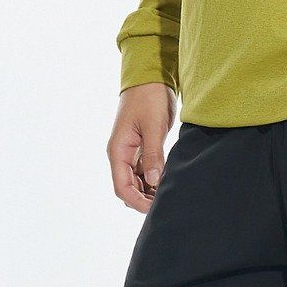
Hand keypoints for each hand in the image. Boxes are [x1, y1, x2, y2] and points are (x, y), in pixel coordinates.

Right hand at [109, 82, 176, 211]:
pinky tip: (166, 182)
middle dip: (143, 200)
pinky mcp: (140, 149)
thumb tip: (152, 182)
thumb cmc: (149, 98)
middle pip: (127, 188)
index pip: (122, 187)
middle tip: (165, 203)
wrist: (150, 78)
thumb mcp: (153, 127)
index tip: (155, 208)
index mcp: (118, 151)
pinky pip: (143, 172)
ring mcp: (130, 153)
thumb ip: (152, 155)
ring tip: (168, 194)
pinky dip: (153, 180)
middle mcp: (120, 155)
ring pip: (136, 182)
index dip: (136, 201)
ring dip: (148, 191)